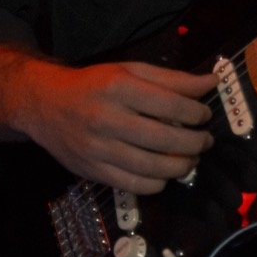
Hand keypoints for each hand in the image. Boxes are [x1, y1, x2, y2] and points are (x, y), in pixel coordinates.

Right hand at [16, 58, 216, 193]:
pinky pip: (134, 185)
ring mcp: (97, 148)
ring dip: (180, 166)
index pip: (169, 104)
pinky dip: (157, 183)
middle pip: (163, 138)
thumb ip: (172, 79)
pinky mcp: (92, 171)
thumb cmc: (95, 85)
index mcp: (118, 87)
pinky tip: (165, 173)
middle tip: (205, 141)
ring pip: (151, 167)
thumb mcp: (131, 71)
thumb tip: (211, 82)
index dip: (196, 112)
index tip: (205, 115)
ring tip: (191, 159)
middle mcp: (106, 118)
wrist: (45, 105)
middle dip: (194, 143)